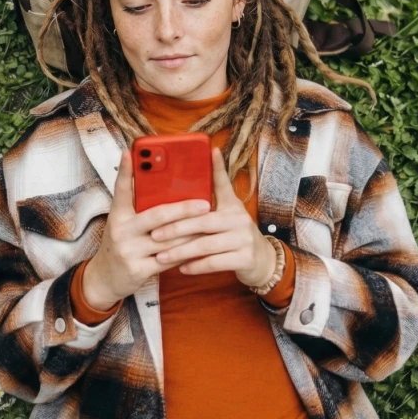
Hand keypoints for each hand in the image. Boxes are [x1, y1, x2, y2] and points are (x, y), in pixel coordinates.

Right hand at [81, 149, 209, 309]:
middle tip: (206, 203)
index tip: (131, 152)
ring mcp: (129, 251)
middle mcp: (121, 231)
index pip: (121, 189)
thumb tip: (160, 184)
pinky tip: (199, 245)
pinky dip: (185, 252)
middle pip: (157, 215)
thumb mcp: (122, 223)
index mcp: (117, 215)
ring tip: (210, 223)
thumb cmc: (121, 243)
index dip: (126, 170)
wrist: (104, 279)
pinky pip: (169, 259)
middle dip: (184, 208)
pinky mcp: (138, 269)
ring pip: (168, 239)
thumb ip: (136, 206)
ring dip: (192, 231)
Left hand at [149, 146, 276, 288]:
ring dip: (181, 251)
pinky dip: (196, 266)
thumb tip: (198, 172)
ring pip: (206, 245)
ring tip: (161, 256)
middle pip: (203, 222)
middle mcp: (240, 220)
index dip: (218, 168)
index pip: (223, 184)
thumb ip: (212, 200)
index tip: (211, 151)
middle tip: (155, 234)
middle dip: (176, 228)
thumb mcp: (228, 213)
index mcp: (232, 206)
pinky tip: (181, 268)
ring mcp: (244, 240)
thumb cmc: (235, 234)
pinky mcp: (245, 259)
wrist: (262, 261)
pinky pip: (215, 263)